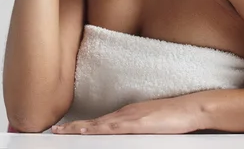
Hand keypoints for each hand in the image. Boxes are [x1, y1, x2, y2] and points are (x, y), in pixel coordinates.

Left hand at [51, 94, 204, 134]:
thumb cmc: (174, 116)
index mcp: (127, 114)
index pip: (99, 122)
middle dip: (73, 127)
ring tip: (62, 133)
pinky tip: (85, 132)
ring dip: (79, 129)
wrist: (189, 108)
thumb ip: (137, 127)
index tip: (65, 129)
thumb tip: (127, 134)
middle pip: (94, 122)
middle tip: (55, 131)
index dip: (81, 126)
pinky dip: (95, 129)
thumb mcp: (150, 122)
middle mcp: (124, 113)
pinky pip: (111, 127)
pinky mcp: (135, 123)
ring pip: (98, 124)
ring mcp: (129, 117)